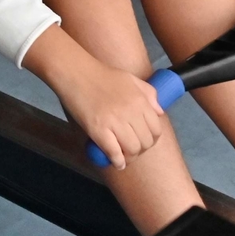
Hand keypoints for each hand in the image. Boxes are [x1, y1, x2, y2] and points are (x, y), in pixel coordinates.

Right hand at [27, 28, 166, 169]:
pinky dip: (117, 161)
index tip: (143, 141)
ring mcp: (114, 122)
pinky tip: (116, 162)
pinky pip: (114, 153)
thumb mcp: (130, 79)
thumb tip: (159, 112)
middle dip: (141, 150)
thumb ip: (148, 93)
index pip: (156, 128)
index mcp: (140, 100)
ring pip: (132, 150)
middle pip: (145, 142)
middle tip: (132, 150)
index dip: (151, 138)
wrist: (75, 73)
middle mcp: (131, 112)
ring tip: (123, 156)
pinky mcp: (98, 130)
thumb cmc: (101, 75)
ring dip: (129, 157)